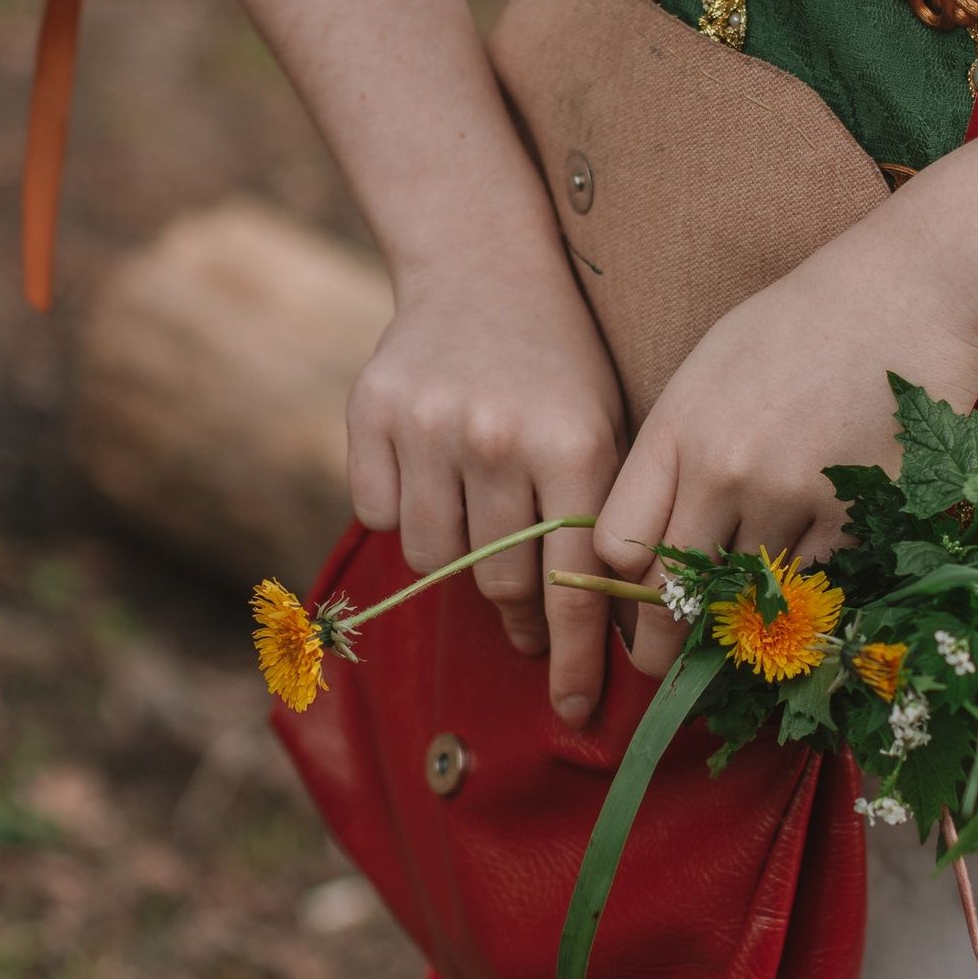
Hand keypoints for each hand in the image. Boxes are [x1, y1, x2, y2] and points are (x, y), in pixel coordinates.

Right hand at [347, 242, 625, 722]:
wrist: (483, 266)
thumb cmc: (561, 367)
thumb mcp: (606, 430)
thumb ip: (602, 525)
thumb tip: (602, 641)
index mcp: (574, 444)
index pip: (575, 583)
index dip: (574, 658)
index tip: (575, 711)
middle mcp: (499, 438)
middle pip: (501, 581)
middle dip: (520, 615)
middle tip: (529, 621)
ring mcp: (429, 425)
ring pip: (435, 559)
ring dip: (460, 564)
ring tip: (482, 525)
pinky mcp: (371, 413)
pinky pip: (379, 514)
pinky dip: (405, 513)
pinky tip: (433, 475)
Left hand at [594, 183, 977, 678]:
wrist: (916, 290)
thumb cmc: (806, 322)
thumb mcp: (711, 368)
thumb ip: (675, 451)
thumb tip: (648, 541)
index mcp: (677, 428)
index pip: (617, 545)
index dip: (620, 587)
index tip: (633, 601)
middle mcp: (724, 468)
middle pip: (673, 596)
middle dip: (665, 642)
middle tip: (667, 664)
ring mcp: (792, 494)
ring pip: (749, 597)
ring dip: (748, 611)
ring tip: (749, 614)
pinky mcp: (858, 514)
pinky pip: (818, 583)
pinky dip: (813, 583)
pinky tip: (820, 558)